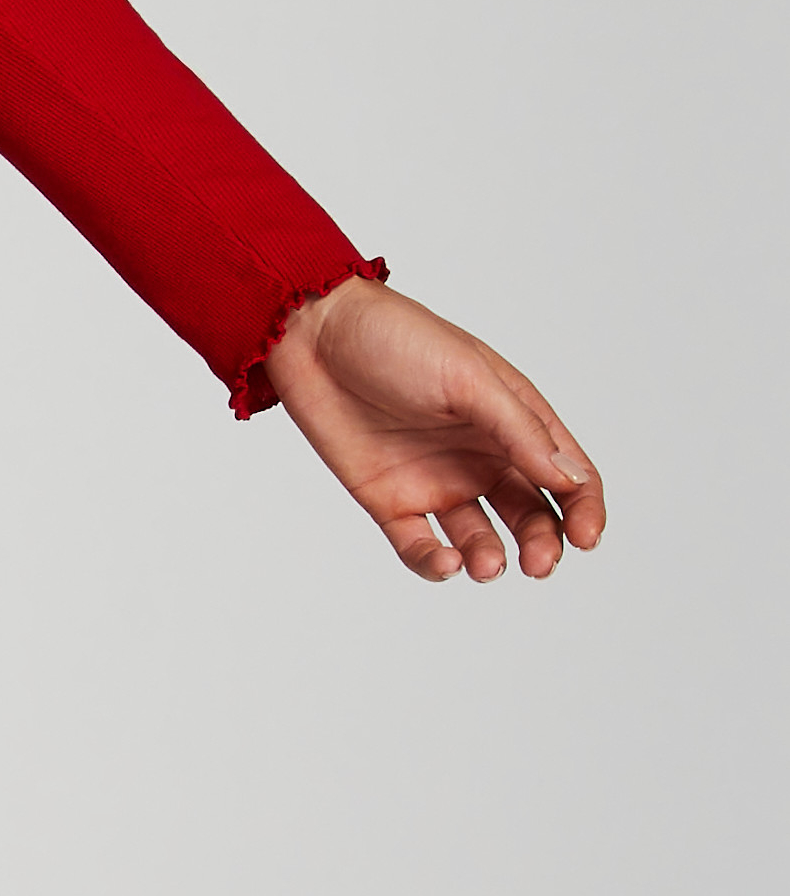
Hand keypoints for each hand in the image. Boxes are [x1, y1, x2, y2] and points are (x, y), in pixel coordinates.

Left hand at [263, 274, 604, 582]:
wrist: (309, 331)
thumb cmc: (393, 336)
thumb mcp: (465, 376)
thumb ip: (518, 429)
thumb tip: (569, 480)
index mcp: (509, 418)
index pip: (567, 474)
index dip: (584, 508)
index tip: (586, 537)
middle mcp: (478, 454)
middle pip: (531, 516)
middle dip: (543, 545)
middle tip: (538, 562)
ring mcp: (434, 478)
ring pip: (480, 540)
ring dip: (491, 559)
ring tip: (483, 563)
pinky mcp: (389, 498)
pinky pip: (421, 547)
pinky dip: (437, 564)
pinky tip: (445, 562)